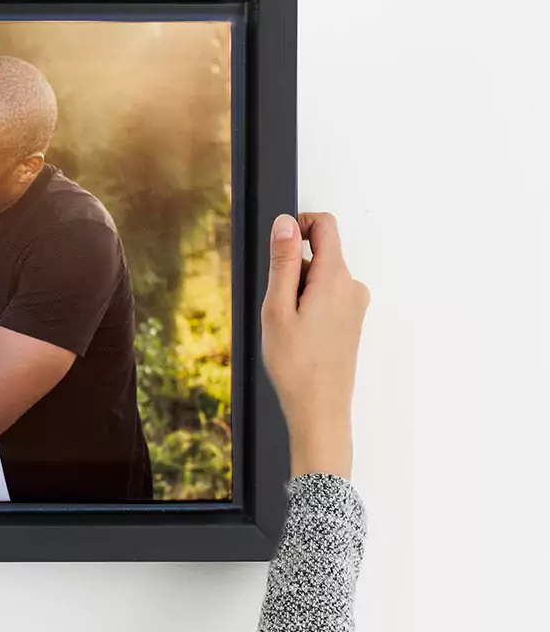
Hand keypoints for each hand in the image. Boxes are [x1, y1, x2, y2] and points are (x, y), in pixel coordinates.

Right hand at [261, 212, 368, 478]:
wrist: (319, 409)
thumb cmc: (295, 364)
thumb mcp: (277, 307)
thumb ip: (283, 261)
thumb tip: (286, 222)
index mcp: (335, 278)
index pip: (325, 225)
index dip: (298, 225)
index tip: (277, 247)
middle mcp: (352, 286)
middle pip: (319, 253)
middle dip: (291, 270)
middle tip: (277, 307)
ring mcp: (355, 304)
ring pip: (321, 277)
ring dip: (298, 292)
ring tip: (288, 328)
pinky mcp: (352, 320)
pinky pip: (327, 296)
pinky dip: (308, 307)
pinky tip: (299, 337)